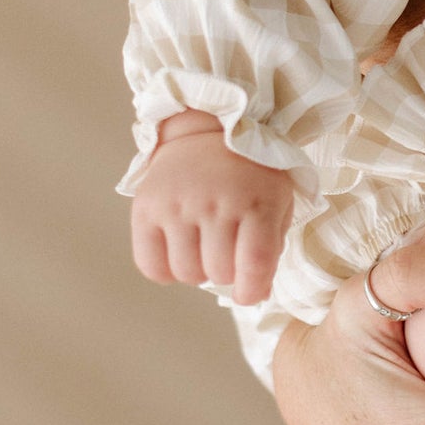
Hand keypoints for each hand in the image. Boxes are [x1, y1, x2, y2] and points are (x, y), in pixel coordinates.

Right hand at [132, 114, 293, 304]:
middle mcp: (215, 202)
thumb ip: (271, 248)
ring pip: (186, 273)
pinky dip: (165, 270)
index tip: (249, 293)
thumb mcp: (277, 201)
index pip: (254, 264)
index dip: (252, 290)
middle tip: (227, 253)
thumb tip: (254, 295)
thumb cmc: (251, 176)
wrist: (209, 130)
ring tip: (204, 248)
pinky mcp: (146, 207)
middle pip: (218, 273)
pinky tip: (177, 252)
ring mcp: (177, 205)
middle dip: (227, 273)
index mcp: (256, 202)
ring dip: (198, 271)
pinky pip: (150, 266)